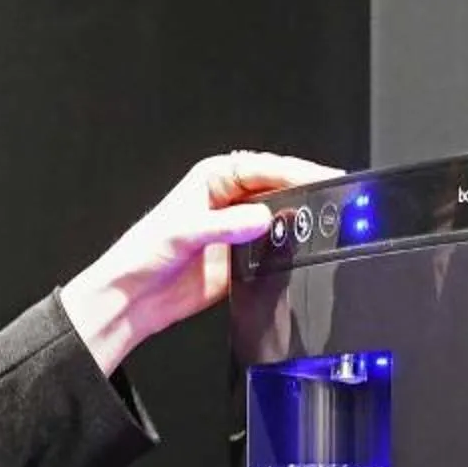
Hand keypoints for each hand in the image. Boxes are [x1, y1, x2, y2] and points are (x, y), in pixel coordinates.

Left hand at [61, 151, 344, 376]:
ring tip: (326, 225)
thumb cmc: (141, 255)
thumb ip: (223, 226)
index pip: (263, 167)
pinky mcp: (242, 259)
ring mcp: (237, 230)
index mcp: (212, 179)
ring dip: (299, 223)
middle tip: (334, 201)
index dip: (295, 170)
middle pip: (278, 190)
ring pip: (280, 219)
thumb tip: (259, 218)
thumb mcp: (182, 232)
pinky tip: (304, 253)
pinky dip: (289, 251)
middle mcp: (227, 200)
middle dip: (305, 194)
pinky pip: (274, 250)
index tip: (321, 176)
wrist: (133, 299)